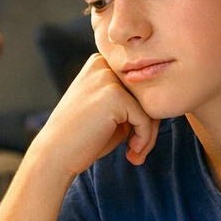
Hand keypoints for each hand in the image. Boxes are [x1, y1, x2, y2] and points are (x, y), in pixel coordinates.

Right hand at [26, 53, 159, 180]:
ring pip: (149, 105)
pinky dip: (145, 139)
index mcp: (100, 64)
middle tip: (138, 151)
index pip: (138, 85)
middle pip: (146, 93)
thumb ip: (132, 102)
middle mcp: (103, 64)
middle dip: (149, 125)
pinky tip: (131, 153)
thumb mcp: (109, 113)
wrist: (55, 156)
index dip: (143, 114)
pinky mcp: (114, 95)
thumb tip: (165, 101)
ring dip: (148, 135)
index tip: (136, 140)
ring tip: (135, 153)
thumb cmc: (83, 138)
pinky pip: (146, 119)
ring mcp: (107, 77)